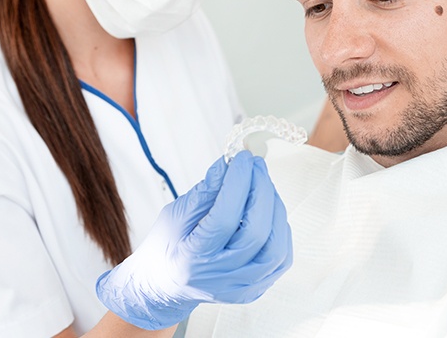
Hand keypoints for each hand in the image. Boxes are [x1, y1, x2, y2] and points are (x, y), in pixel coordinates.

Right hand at [95, 151, 291, 329]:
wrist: (165, 288)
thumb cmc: (166, 248)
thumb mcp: (174, 215)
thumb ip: (204, 192)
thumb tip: (228, 164)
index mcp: (193, 260)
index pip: (225, 218)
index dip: (238, 183)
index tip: (241, 158)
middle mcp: (220, 278)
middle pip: (256, 232)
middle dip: (260, 190)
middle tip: (255, 165)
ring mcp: (241, 288)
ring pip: (275, 247)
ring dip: (274, 208)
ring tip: (263, 184)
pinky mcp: (256, 289)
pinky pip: (281, 257)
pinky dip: (280, 228)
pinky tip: (269, 209)